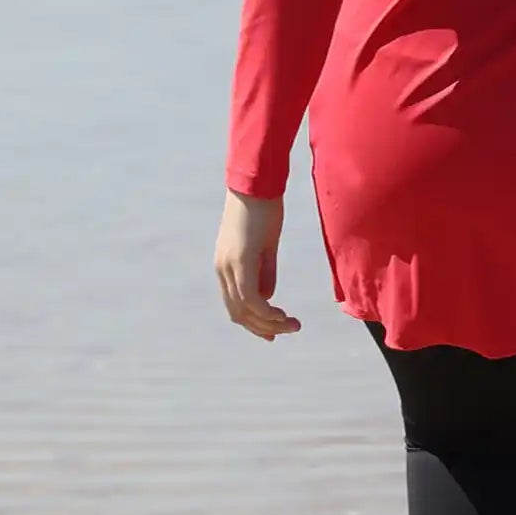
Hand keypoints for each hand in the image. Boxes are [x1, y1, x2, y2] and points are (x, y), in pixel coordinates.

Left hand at [214, 191, 301, 341]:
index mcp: (225, 266)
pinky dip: (267, 312)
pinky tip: (283, 315)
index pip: (235, 306)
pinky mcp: (241, 260)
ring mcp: (229, 266)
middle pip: (238, 313)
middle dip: (264, 327)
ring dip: (269, 322)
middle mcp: (222, 270)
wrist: (257, 182)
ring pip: (245, 309)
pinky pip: (251, 298)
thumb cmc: (263, 208)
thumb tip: (267, 299)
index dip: (254, 323)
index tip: (275, 332)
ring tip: (293, 324)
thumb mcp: (265, 246)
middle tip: (289, 330)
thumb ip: (265, 272)